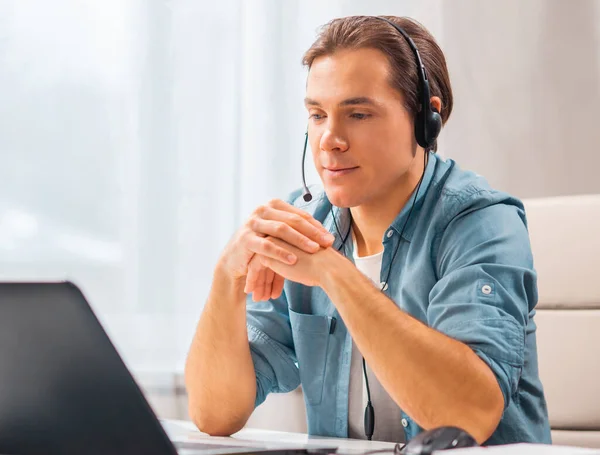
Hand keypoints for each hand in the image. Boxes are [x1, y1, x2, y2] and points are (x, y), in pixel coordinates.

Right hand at [217, 199, 334, 290]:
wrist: (235, 259)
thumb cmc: (263, 245)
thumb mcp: (279, 235)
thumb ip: (297, 230)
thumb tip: (326, 234)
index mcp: (273, 205)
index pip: (299, 214)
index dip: (316, 226)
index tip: (330, 238)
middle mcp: (262, 210)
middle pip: (292, 220)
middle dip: (312, 232)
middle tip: (327, 243)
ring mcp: (252, 223)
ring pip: (280, 230)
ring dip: (299, 240)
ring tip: (314, 250)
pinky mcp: (245, 239)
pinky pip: (266, 245)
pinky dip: (281, 253)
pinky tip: (293, 260)